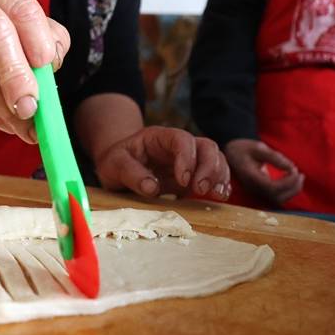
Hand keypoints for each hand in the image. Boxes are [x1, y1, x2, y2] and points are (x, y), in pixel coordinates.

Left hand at [94, 126, 230, 200]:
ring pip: (215, 159)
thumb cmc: (116, 162)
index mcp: (159, 138)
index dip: (187, 158)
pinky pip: (214, 175)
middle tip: (200, 190)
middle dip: (209, 168)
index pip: (181, 139)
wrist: (118, 168)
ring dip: (219, 176)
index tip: (183, 180)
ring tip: (217, 195)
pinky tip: (220, 197)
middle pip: (206, 146)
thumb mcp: (114, 165)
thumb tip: (151, 188)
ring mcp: (188, 161)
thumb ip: (130, 173)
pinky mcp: (192, 177)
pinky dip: (220, 185)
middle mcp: (178, 147)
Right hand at [223, 138, 303, 206]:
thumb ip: (275, 157)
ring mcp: (257, 191)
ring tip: (300, 177)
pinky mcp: (261, 191)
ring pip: (278, 199)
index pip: (272, 187)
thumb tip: (292, 167)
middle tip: (301, 174)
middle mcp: (253, 188)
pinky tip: (292, 179)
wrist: (231, 154)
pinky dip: (288, 190)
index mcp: (251, 177)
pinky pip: (277, 196)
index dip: (287, 182)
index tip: (295, 169)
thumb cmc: (243, 149)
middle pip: (277, 197)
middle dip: (293, 188)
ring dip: (292, 190)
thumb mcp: (258, 147)